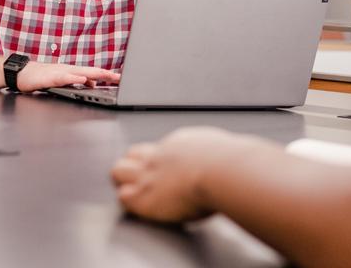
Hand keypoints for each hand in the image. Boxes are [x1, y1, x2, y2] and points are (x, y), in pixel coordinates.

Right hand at [15, 62, 120, 91]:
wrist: (22, 73)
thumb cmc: (42, 76)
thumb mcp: (63, 80)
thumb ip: (77, 81)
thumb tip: (92, 83)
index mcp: (72, 71)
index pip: (93, 72)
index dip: (107, 75)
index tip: (120, 78)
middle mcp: (69, 70)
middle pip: (91, 71)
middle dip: (106, 74)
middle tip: (119, 77)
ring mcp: (59, 72)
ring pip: (80, 73)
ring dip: (94, 74)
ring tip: (107, 76)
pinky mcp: (50, 78)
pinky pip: (63, 78)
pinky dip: (73, 78)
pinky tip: (82, 80)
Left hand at [111, 127, 253, 222]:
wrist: (223, 171)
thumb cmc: (230, 164)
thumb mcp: (223, 149)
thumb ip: (217, 152)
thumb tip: (232, 155)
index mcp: (179, 143)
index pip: (157, 149)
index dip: (156, 161)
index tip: (165, 171)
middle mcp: (159, 156)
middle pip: (130, 154)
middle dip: (133, 167)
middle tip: (145, 180)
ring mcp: (149, 174)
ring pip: (118, 171)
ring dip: (125, 181)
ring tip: (139, 194)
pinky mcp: (144, 196)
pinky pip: (123, 197)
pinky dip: (130, 202)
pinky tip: (143, 207)